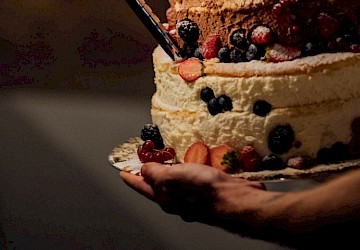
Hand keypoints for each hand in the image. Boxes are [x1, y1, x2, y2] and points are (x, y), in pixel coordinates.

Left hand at [121, 162, 269, 226]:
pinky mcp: (209, 192)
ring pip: (177, 183)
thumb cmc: (206, 191)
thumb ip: (157, 172)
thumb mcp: (174, 176)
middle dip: (151, 174)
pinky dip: (190, 171)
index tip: (122, 171)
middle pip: (158, 186)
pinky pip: (194, 180)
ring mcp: (194, 198)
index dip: (131, 177)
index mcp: (165, 198)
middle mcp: (177, 201)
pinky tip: (195, 163)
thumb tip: (144, 169)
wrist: (237, 201)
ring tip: (169, 158)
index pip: (142, 186)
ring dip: (172, 171)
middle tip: (145, 161)